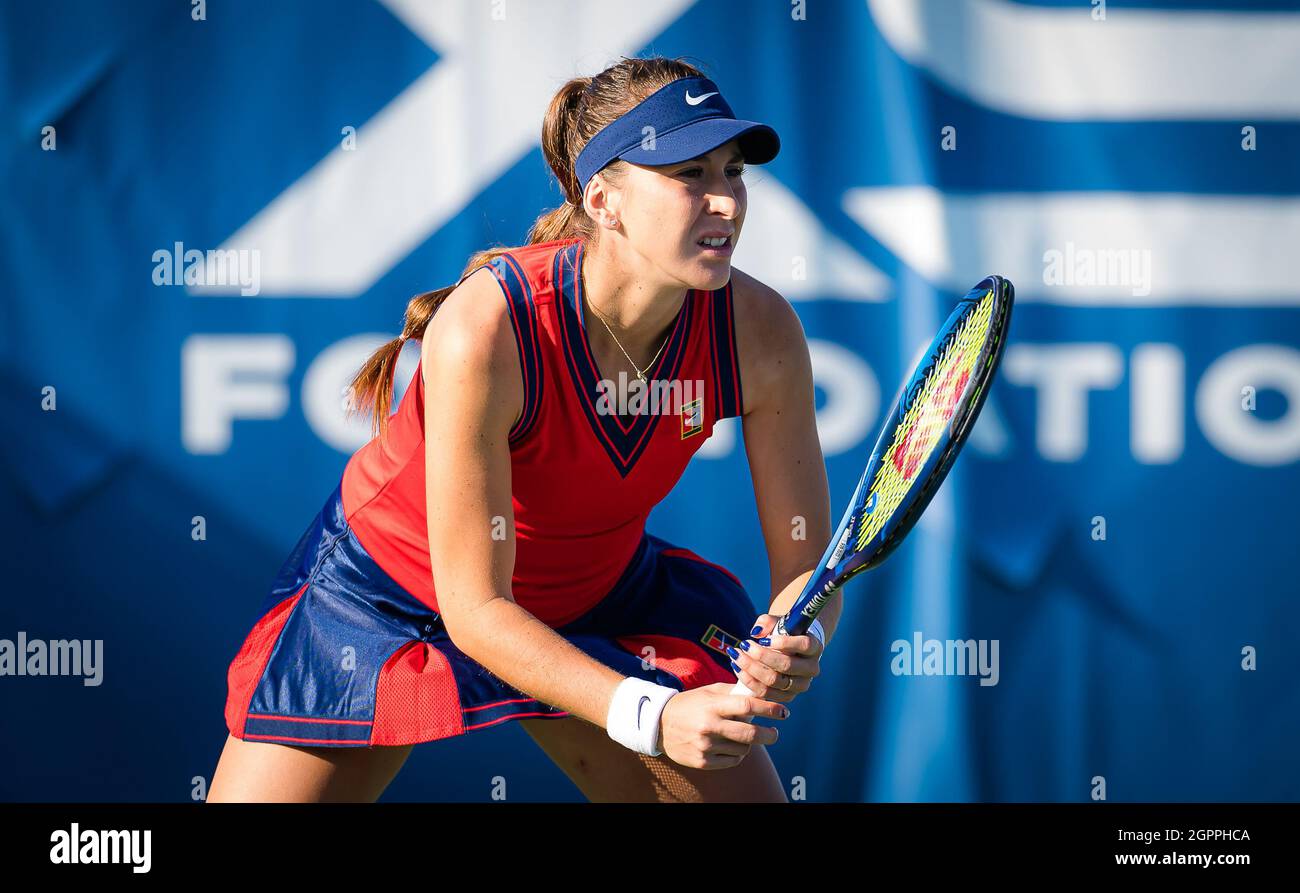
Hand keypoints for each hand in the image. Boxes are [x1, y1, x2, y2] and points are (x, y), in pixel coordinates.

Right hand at [658, 683, 788, 769]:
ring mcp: (706, 746)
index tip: (783, 712)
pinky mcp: (703, 762)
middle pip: (750, 733)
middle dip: (769, 734)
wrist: (658, 725)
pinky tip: (731, 746)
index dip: (769, 709)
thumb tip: (760, 693)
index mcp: (712, 705)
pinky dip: (737, 754)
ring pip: (743, 748)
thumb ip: (733, 693)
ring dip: (749, 743)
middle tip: (774, 732)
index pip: (747, 706)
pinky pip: (732, 760)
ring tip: (744, 736)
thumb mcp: (708, 692)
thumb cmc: (689, 705)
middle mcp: (709, 726)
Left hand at [728, 613, 822, 703]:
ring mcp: (801, 685)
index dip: (783, 642)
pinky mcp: (788, 696)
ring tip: (736, 656)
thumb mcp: (778, 622)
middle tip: (743, 645)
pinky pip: (766, 693)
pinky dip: (749, 681)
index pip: (803, 645)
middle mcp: (811, 668)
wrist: (789, 650)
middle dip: (761, 656)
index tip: (763, 639)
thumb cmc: (783, 632)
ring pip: (774, 681)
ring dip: (751, 668)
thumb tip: (756, 632)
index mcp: (814, 647)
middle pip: (786, 665)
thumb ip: (768, 622)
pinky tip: (737, 668)